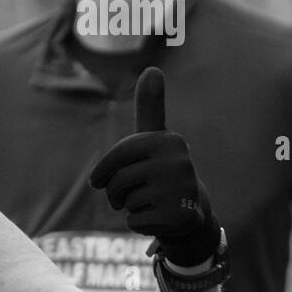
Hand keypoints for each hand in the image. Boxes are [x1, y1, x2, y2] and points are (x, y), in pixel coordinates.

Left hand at [89, 67, 218, 266]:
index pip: (116, 157)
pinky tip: (156, 217)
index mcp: (168, 140)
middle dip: (115, 192)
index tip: (103, 179)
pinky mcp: (179, 216)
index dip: (103, 172)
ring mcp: (181, 189)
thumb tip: (153, 68)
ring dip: (128, 207)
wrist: (188, 210)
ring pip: (125, 202)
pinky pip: (134, 221)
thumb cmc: (160, 170)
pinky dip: (138, 223)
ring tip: (147, 202)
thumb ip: (151, 106)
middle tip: (132, 193)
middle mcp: (179, 161)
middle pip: (117, 181)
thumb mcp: (153, 139)